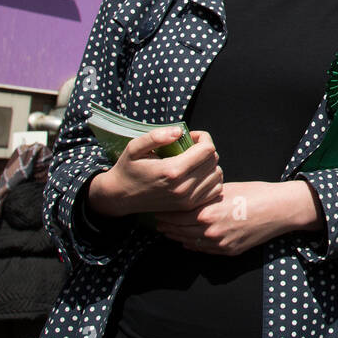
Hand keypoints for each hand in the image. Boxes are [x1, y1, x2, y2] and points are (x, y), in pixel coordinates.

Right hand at [88, 128, 222, 217]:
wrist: (121, 197)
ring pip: (217, 174)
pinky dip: (211, 179)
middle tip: (190, 147)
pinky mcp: (189, 206)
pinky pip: (215, 189)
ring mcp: (188, 199)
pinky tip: (197, 173)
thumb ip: (156, 136)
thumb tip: (180, 131)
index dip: (203, 138)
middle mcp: (183, 187)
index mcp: (172, 171)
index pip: (207, 149)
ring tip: (193, 160)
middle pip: (213, 160)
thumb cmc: (128, 169)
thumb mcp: (135, 147)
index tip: (190, 137)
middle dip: (206, 149)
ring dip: (209, 164)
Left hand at [154, 181, 320, 255]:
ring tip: (167, 231)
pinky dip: (192, 245)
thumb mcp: (226, 189)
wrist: (279, 210)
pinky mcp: (228, 251)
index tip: (156, 209)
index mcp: (207, 213)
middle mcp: (210, 232)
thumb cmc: (255, 193)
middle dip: (166, 226)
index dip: (164, 213)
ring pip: (189, 242)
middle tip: (156, 221)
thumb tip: (189, 199)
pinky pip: (203, 250)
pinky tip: (186, 240)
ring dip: (176, 237)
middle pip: (178, 231)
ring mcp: (219, 244)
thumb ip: (205, 198)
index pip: (175, 216)